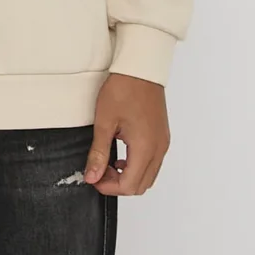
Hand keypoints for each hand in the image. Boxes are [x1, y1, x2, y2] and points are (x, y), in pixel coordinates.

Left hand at [83, 72, 170, 195]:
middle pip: (141, 185)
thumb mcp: (104, 122)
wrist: (140, 67)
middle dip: (118, 184)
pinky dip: (137, 164)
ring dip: (129, 175)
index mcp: (145, 148)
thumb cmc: (123, 89)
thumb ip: (98, 153)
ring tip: (108, 161)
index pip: (130, 185)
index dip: (109, 187)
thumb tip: (92, 176)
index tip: (93, 177)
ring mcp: (163, 142)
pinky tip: (122, 153)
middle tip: (99, 170)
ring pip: (148, 175)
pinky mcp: (162, 135)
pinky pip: (153, 161)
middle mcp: (159, 149)